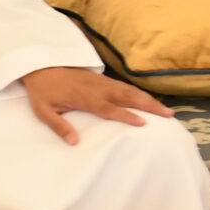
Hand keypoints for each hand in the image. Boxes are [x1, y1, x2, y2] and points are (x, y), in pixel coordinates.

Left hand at [21, 66, 171, 145]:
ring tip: (167, 110)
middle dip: (149, 106)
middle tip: (168, 115)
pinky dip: (139, 92)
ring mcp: (101, 82)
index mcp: (84, 98)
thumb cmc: (42, 92)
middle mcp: (97, 89)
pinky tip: (149, 100)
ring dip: (149, 99)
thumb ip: (58, 126)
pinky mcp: (102, 79)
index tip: (143, 123)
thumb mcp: (43, 111)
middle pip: (127, 97)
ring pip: (129, 90)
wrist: (40, 67)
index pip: (109, 108)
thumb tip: (74, 142)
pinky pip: (124, 86)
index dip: (126, 115)